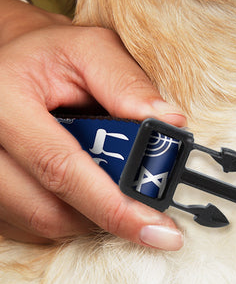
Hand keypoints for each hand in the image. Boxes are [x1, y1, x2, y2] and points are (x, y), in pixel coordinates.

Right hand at [0, 0, 185, 248]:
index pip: (61, 168)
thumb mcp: (90, 51)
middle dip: (108, 216)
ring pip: (43, 224)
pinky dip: (70, 217)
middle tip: (147, 211)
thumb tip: (171, 123)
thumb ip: (128, 84)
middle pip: (49, 211)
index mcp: (3, 101)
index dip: (114, 207)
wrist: (9, 63)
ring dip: (90, 217)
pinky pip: (32, 227)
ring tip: (110, 186)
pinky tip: (83, 191)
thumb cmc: (51, 56)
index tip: (160, 232)